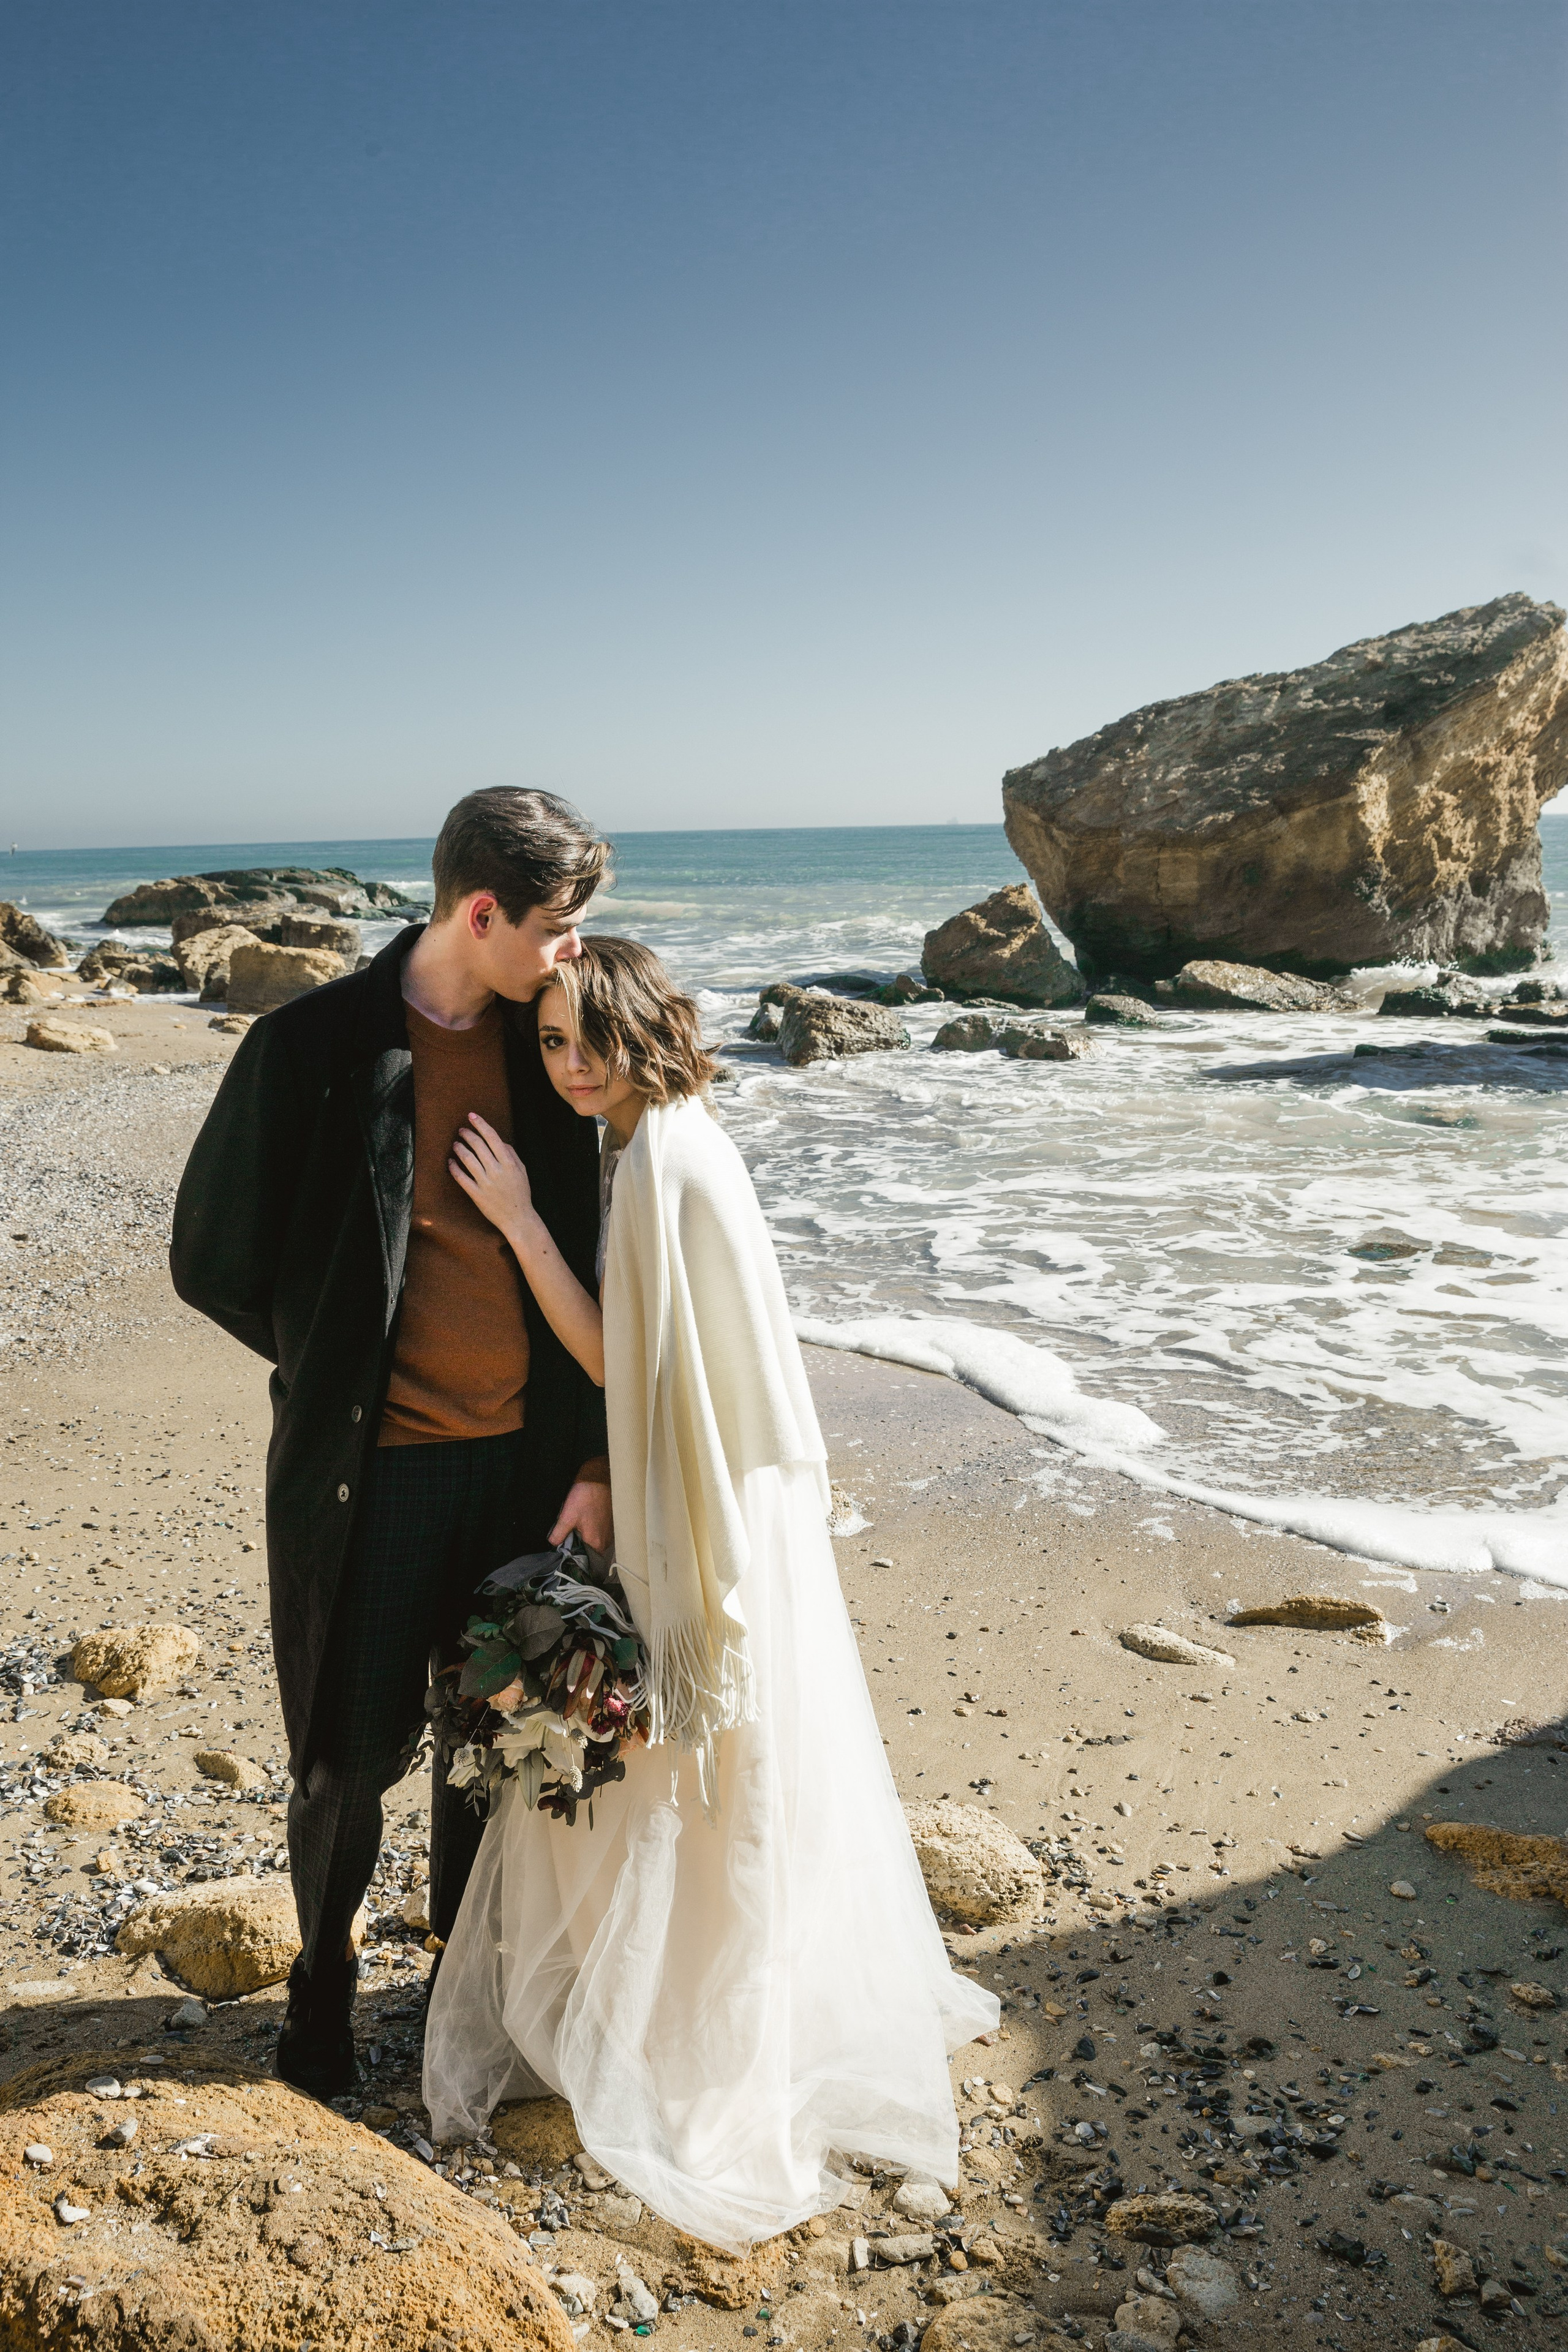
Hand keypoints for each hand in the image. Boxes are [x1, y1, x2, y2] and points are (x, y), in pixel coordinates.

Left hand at [449, 1112, 533, 1238]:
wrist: (518, 1218)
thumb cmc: (521, 1193)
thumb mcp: (522, 1171)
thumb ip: (512, 1154)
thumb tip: (500, 1141)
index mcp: (509, 1163)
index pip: (492, 1137)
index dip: (481, 1124)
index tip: (471, 1116)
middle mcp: (497, 1171)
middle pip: (478, 1146)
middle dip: (467, 1134)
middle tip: (462, 1131)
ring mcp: (486, 1183)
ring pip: (468, 1159)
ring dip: (459, 1149)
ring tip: (455, 1144)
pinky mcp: (476, 1194)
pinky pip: (461, 1178)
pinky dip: (454, 1168)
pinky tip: (451, 1162)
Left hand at [551, 1478, 612, 1554]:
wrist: (600, 1478)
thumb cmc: (585, 1497)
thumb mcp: (567, 1516)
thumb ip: (559, 1534)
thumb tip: (552, 1544)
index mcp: (596, 1543)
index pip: (584, 1560)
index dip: (573, 1557)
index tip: (564, 1551)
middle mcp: (606, 1541)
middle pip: (589, 1552)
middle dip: (578, 1546)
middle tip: (566, 1538)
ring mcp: (609, 1532)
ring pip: (593, 1542)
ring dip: (584, 1538)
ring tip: (574, 1528)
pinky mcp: (609, 1524)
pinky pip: (598, 1534)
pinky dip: (590, 1531)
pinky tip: (583, 1521)